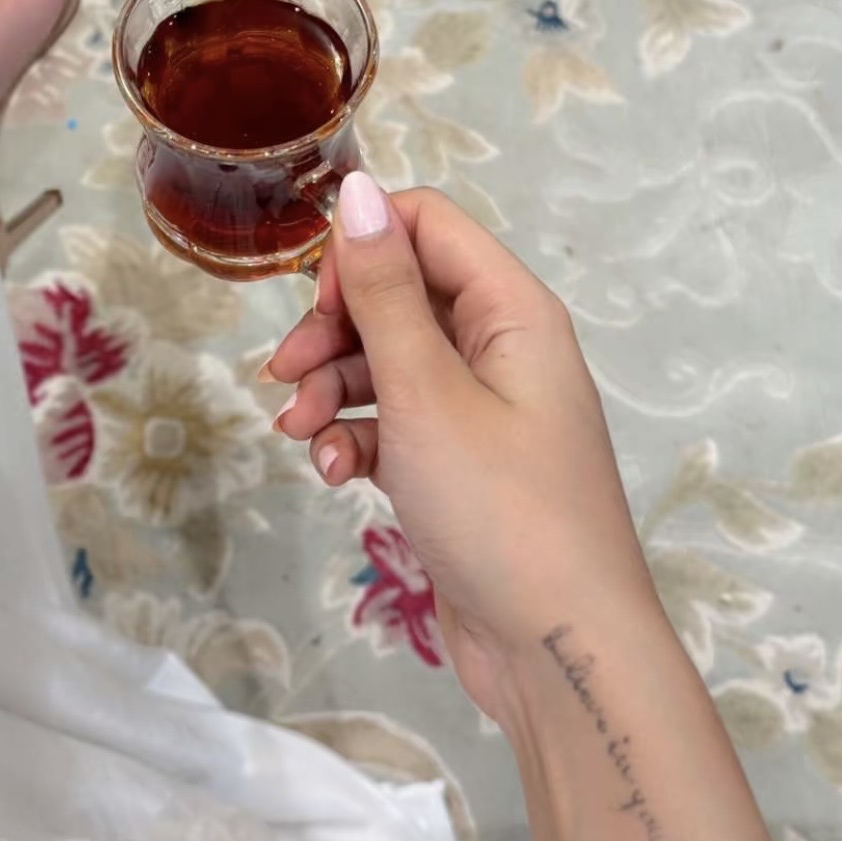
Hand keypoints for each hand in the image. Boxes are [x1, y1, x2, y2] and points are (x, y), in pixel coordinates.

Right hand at [265, 174, 659, 724]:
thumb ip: (384, 290)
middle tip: (283, 374)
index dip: (361, 249)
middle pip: (399, 295)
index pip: (426, 225)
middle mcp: (502, 349)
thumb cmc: (502, 511)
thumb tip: (357, 188)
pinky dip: (356, 438)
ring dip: (332, 390)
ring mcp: (482, 412)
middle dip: (332, 330)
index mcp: (513, 311)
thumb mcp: (426, 391)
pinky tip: (334, 474)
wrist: (557, 652)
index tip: (317, 302)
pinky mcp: (459, 468)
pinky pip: (394, 424)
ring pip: (387, 364)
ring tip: (300, 436)